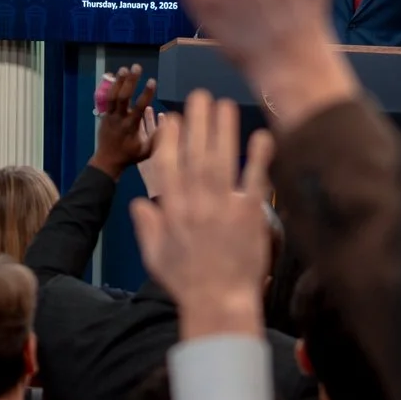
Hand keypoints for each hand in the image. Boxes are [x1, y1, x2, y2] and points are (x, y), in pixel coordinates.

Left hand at [92, 64, 157, 176]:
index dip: (146, 94)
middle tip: (137, 67)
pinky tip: (114, 76)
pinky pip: (106, 99)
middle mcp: (120, 118)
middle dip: (130, 81)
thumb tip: (171, 123)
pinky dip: (111, 87)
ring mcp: (110, 116)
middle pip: (123, 97)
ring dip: (119, 81)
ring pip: (113, 96)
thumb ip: (157, 138)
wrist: (108, 161)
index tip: (152, 81)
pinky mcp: (104, 115)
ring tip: (125, 68)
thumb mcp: (147, 151)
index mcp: (131, 127)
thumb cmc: (130, 155)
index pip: (139, 107)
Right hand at [128, 89, 274, 340]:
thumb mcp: (155, 257)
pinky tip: (262, 136)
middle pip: (195, 154)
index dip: (169, 139)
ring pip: (221, 160)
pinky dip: (257, 157)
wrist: (219, 302)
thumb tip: (138, 204)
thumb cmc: (187, 283)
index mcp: (173, 210)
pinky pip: (253, 180)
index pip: (167, 166)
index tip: (172, 118)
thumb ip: (147, 227)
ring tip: (225, 104)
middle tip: (200, 96)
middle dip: (197, 123)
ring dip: (223, 130)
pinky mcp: (248, 215)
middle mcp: (195, 203)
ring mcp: (222, 207)